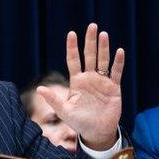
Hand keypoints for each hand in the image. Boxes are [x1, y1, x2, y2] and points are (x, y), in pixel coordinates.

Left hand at [39, 23, 123, 150]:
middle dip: (90, 41)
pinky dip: (118, 62)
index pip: (74, 60)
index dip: (72, 47)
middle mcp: (89, 78)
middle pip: (90, 55)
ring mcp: (102, 82)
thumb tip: (39, 89)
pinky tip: (119, 51)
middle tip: (92, 26)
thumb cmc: (79, 122)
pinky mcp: (114, 88)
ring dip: (104, 48)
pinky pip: (116, 72)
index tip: (71, 34)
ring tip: (103, 34)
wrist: (97, 132)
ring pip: (103, 61)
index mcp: (77, 81)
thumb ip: (54, 99)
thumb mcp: (65, 111)